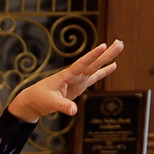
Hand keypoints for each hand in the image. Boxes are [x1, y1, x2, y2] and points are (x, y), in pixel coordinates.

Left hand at [7, 39, 121, 122]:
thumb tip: (74, 111)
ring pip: (95, 67)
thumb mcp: (50, 102)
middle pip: (93, 62)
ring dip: (107, 58)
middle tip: (120, 42)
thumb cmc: (39, 98)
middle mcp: (74, 75)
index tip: (103, 46)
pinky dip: (104, 72)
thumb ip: (63, 106)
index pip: (81, 64)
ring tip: (119, 46)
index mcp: (66, 75)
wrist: (33, 101)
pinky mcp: (79, 86)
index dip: (92, 56)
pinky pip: (94, 77)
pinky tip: (114, 65)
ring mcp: (78, 80)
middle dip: (107, 53)